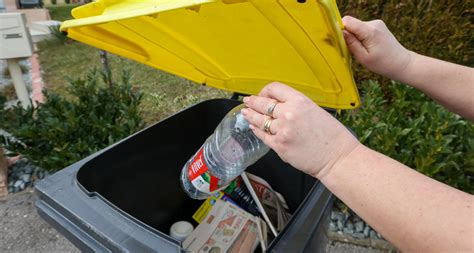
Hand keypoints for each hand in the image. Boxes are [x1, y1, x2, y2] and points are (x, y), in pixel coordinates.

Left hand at [241, 82, 359, 178]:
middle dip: (253, 102)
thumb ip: (296, 107)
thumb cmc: (332, 136)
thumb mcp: (315, 111)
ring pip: (259, 120)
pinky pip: (262, 136)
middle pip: (262, 103)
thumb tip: (279, 106)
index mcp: (300, 101)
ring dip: (250, 115)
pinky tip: (253, 127)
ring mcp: (282, 130)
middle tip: (248, 101)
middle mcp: (288, 114)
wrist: (337, 158)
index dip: (264, 91)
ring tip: (245, 113)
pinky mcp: (279, 146)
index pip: (274, 88)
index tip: (262, 94)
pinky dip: (256, 130)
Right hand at [342, 16, 412, 80]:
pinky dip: (361, 37)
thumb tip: (340, 32)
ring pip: (356, 27)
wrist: (401, 63)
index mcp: (370, 31)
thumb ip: (351, 43)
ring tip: (363, 50)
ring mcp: (377, 23)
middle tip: (354, 50)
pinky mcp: (377, 26)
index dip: (340, 29)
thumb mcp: (363, 57)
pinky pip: (362, 29)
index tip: (339, 41)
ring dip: (355, 37)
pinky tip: (367, 47)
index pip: (348, 21)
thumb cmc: (383, 64)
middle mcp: (374, 23)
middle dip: (348, 36)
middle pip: (351, 24)